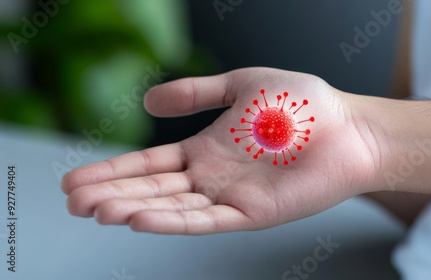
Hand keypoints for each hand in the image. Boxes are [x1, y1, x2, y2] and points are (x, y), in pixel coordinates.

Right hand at [62, 67, 382, 233]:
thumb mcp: (239, 85)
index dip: (113, 171)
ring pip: (171, 208)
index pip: (150, 165)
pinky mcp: (252, 213)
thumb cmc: (301, 102)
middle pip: (152, 190)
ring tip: (95, 210)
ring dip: (131, 210)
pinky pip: (206, 221)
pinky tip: (139, 220)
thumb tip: (147, 102)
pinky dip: (171, 222)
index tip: (76, 179)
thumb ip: (195, 94)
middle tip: (72, 200)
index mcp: (206, 149)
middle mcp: (212, 177)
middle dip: (111, 194)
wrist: (347, 125)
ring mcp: (230, 197)